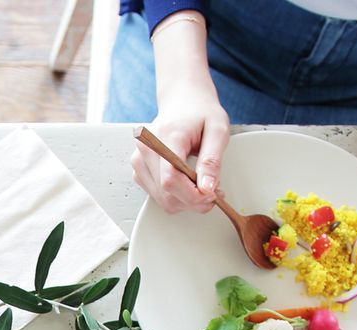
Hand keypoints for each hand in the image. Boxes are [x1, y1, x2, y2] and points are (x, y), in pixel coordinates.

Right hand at [132, 79, 229, 215]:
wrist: (182, 100)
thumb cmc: (200, 112)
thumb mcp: (218, 130)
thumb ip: (212, 160)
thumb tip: (207, 188)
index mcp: (166, 136)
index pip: (170, 179)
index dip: (192, 195)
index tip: (211, 195)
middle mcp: (146, 148)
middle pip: (166, 193)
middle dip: (193, 200)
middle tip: (213, 192)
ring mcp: (138, 159)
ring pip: (161, 199)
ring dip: (185, 201)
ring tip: (202, 186)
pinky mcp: (138, 168)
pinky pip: (157, 195)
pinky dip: (175, 196)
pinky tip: (187, 185)